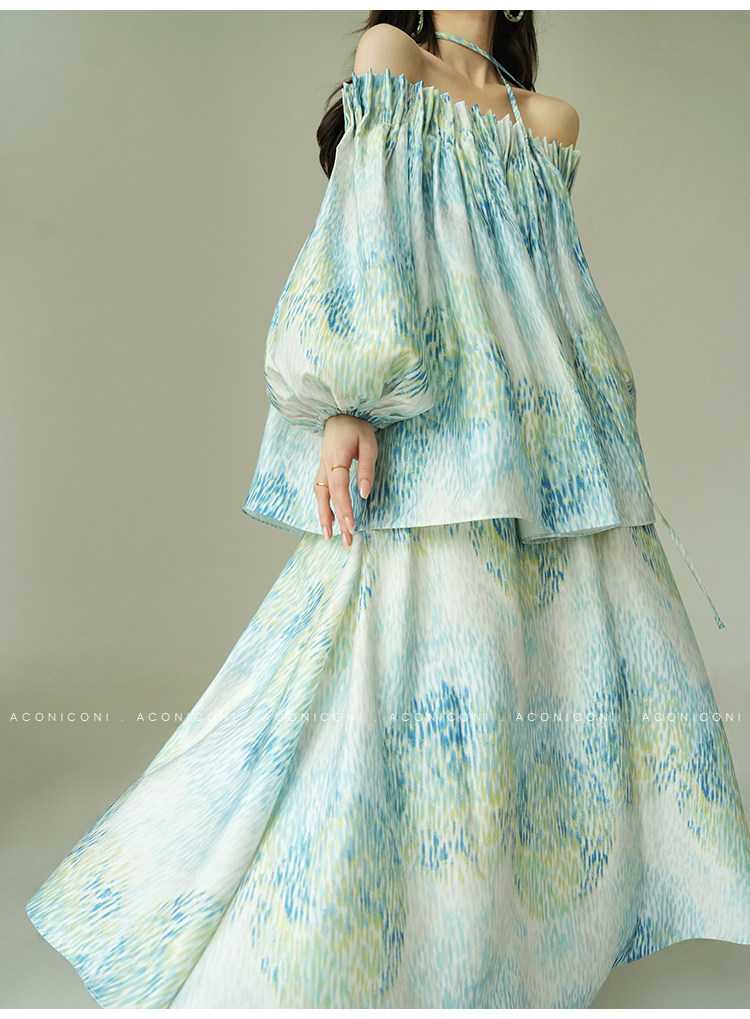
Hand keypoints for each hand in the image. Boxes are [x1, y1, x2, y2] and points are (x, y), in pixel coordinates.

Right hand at [314, 414, 377, 547]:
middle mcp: (324, 466)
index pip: (339, 488)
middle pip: (326, 497)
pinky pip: (320, 492)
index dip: (344, 508)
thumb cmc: (357, 427)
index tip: (351, 526)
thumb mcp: (369, 444)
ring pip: (319, 496)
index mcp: (336, 458)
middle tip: (345, 540)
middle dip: (334, 521)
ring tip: (330, 536)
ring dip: (324, 517)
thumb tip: (364, 493)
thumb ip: (366, 469)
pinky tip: (328, 519)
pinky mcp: (322, 470)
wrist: (340, 414)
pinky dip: (323, 507)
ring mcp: (321, 468)